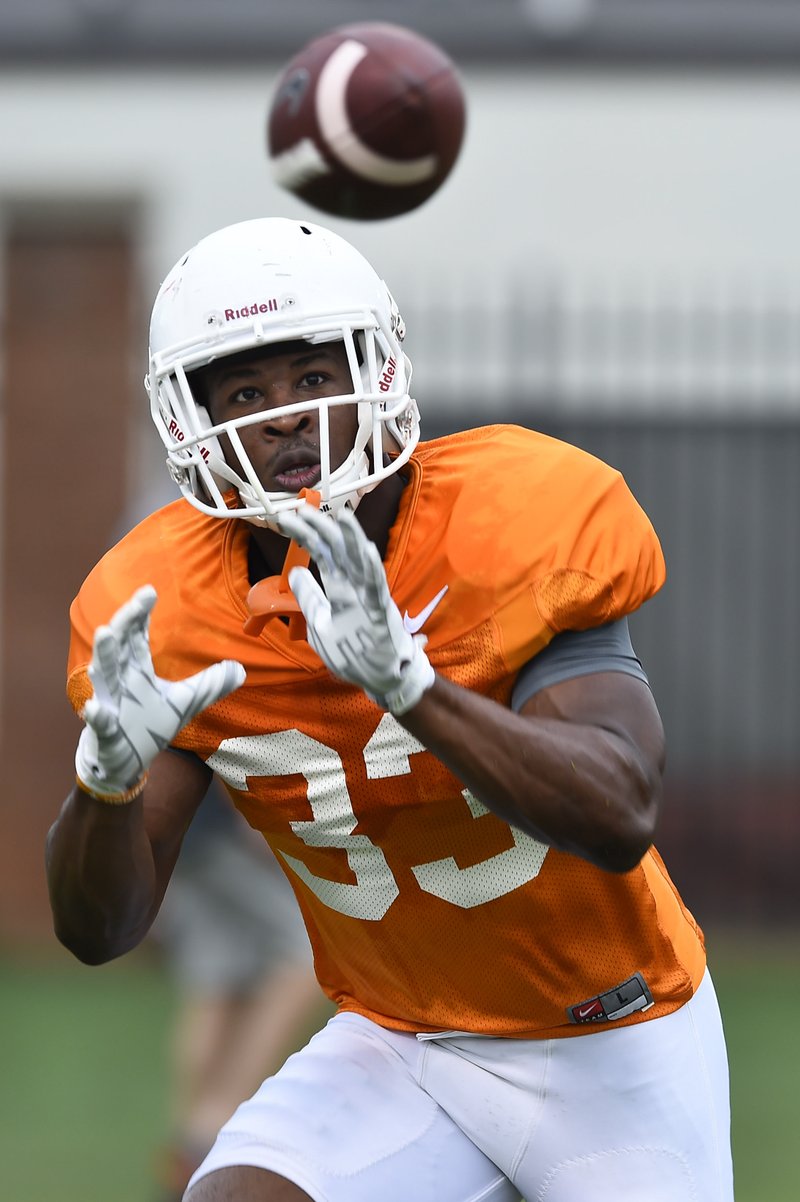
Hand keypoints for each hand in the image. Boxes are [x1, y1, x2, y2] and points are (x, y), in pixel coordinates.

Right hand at [75, 585, 245, 800]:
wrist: (123, 762)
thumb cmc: (148, 725)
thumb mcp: (185, 704)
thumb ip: (210, 685)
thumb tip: (240, 669)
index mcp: (136, 671)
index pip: (136, 637)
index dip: (140, 614)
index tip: (149, 591)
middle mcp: (119, 682)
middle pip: (119, 646)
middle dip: (125, 622)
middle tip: (136, 601)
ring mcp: (109, 705)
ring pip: (103, 676)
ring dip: (104, 655)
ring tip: (106, 632)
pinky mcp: (105, 732)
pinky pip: (99, 722)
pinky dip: (97, 715)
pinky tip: (95, 709)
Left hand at [278, 506, 433, 714]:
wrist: (378, 677)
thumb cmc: (351, 650)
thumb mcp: (319, 623)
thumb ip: (308, 597)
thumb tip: (294, 572)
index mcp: (339, 587)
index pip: (321, 554)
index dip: (304, 536)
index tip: (286, 520)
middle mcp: (354, 587)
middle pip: (337, 551)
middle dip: (320, 530)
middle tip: (300, 509)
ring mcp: (368, 598)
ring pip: (359, 562)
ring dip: (351, 539)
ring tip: (339, 516)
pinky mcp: (380, 613)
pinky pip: (376, 588)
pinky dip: (372, 569)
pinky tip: (367, 549)